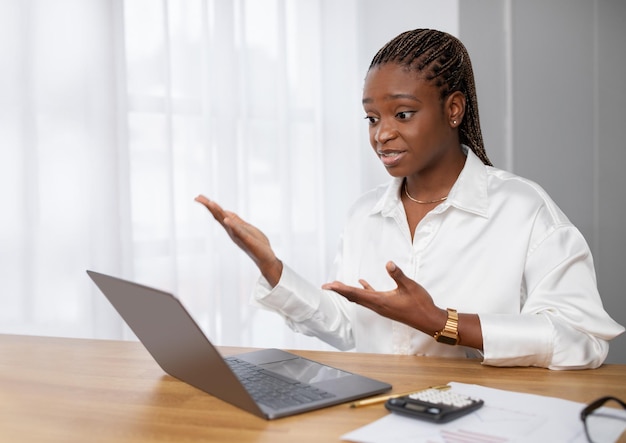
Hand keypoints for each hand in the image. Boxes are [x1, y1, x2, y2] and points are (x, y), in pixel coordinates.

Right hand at [195, 195, 282, 285]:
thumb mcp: (245, 228)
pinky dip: (232, 225)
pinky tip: (226, 219)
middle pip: (218, 216)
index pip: (218, 214)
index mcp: (231, 227)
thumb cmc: (256, 243)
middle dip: (208, 206)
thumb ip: (236, 220)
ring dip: (218, 212)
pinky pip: (238, 231)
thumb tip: (226, 212)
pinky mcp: (246, 239)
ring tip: (210, 203)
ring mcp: (238, 235)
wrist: (265, 258)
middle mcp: (231, 231)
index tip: (198, 197)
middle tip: (197, 197)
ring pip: (225, 222)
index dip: (209, 205)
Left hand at [322, 261, 446, 335]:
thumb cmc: (420, 304)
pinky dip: (363, 290)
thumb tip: (389, 263)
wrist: (428, 320)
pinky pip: (370, 298)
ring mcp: (381, 307)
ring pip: (360, 298)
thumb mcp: (410, 286)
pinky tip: (362, 283)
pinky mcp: (386, 307)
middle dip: (340, 291)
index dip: (341, 289)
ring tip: (338, 286)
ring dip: (349, 292)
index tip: (329, 286)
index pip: (356, 293)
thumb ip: (398, 275)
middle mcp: (377, 306)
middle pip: (354, 297)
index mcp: (380, 300)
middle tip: (327, 286)